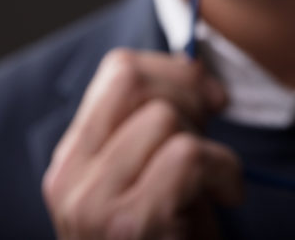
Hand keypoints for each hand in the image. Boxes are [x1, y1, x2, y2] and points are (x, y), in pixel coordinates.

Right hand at [43, 49, 242, 238]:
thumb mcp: (153, 181)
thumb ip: (159, 131)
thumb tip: (200, 79)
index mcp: (72, 162)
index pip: (119, 70)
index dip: (176, 71)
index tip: (211, 100)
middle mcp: (68, 180)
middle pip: (137, 83)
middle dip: (191, 102)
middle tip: (207, 148)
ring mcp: (92, 204)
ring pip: (164, 118)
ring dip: (209, 148)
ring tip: (210, 187)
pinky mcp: (128, 225)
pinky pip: (187, 156)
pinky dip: (224, 172)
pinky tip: (225, 200)